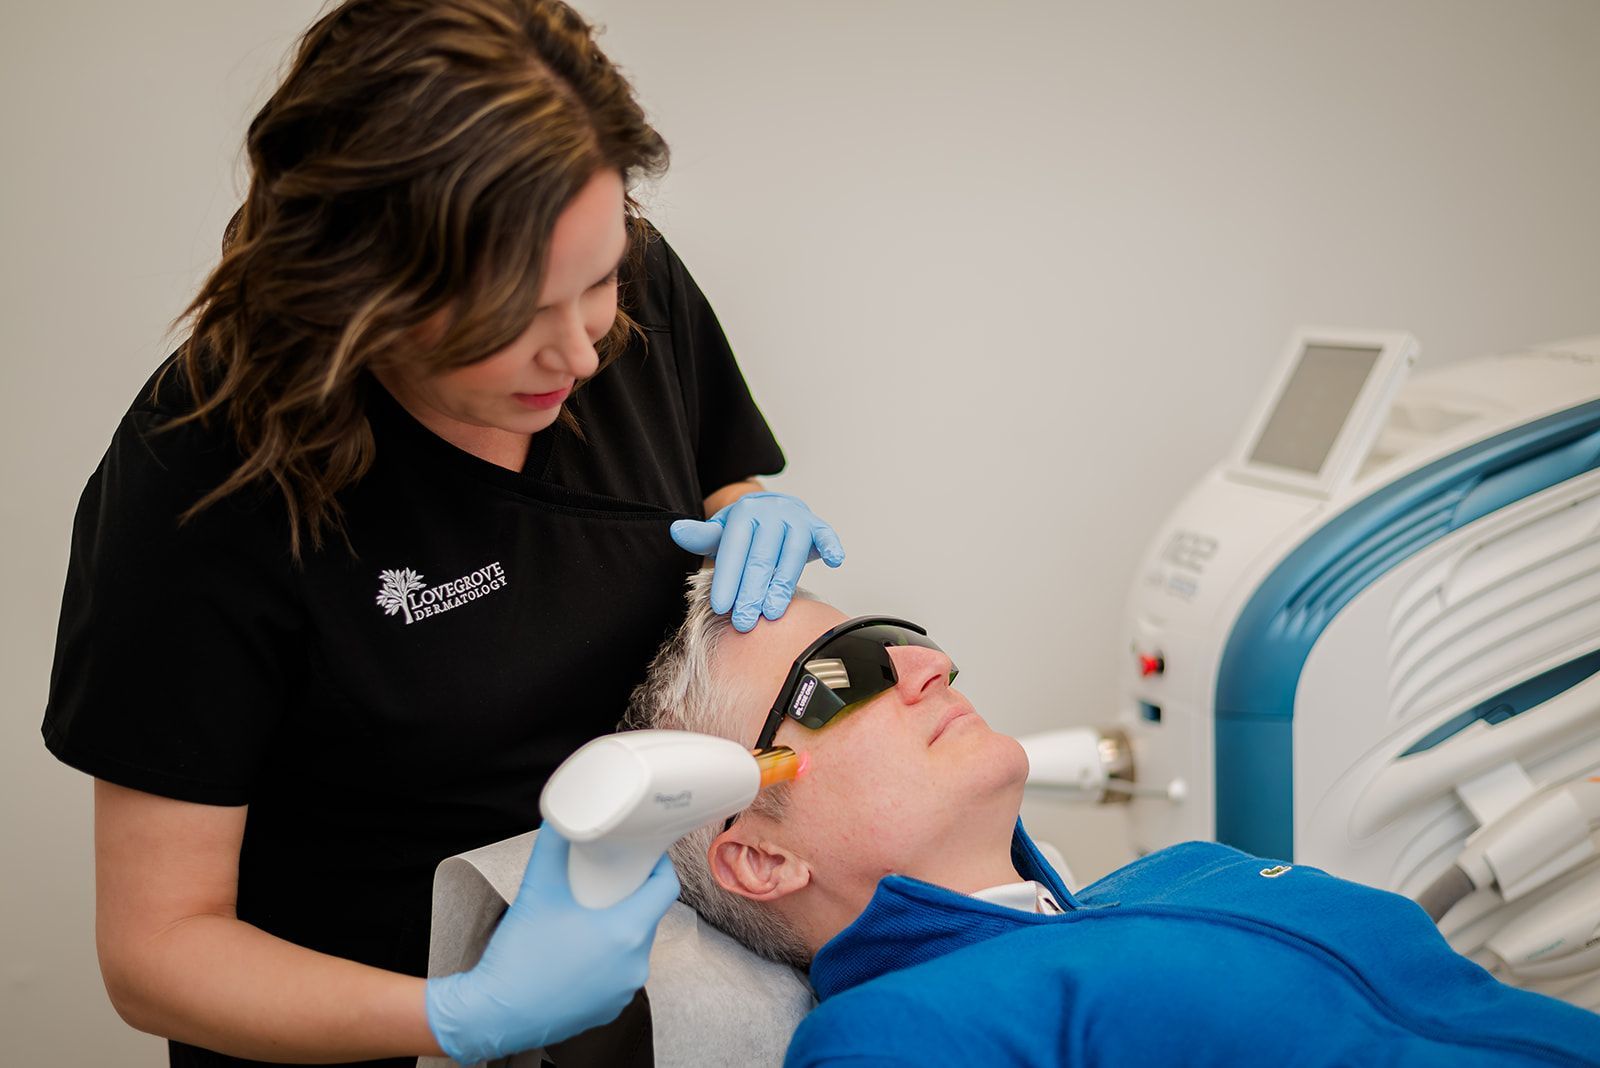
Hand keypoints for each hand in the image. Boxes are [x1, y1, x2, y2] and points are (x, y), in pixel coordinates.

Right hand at [425, 826, 679, 1063]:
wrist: (494, 1015)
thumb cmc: (518, 956)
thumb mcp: (537, 891)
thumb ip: (551, 847)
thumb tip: (559, 818)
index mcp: (627, 932)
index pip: (666, 889)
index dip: (659, 866)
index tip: (644, 855)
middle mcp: (635, 965)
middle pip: (648, 916)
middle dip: (632, 896)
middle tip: (608, 881)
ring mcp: (624, 992)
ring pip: (633, 947)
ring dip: (619, 929)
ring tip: (591, 915)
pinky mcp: (609, 1010)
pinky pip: (619, 975)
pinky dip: (608, 960)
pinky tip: (583, 951)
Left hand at [670, 492, 844, 630]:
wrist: (772, 509)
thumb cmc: (744, 530)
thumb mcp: (720, 532)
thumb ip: (701, 536)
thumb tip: (676, 530)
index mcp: (744, 513)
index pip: (734, 550)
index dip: (727, 580)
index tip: (720, 607)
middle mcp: (771, 513)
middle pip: (761, 558)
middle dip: (751, 592)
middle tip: (744, 622)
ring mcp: (796, 518)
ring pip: (790, 555)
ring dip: (783, 585)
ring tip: (772, 612)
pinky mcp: (817, 526)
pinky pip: (826, 535)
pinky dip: (832, 547)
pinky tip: (834, 562)